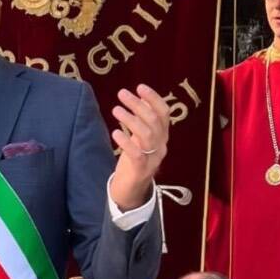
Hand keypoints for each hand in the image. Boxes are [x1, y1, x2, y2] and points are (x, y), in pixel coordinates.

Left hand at [110, 85, 170, 210]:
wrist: (131, 191)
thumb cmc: (134, 161)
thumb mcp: (140, 140)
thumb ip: (141, 123)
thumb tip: (136, 99)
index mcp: (162, 137)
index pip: (164, 113)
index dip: (153, 98)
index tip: (140, 87)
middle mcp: (160, 146)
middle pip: (154, 121)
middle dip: (138, 105)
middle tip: (122, 93)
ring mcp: (152, 159)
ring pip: (147, 135)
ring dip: (131, 119)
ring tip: (115, 109)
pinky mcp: (140, 170)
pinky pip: (136, 154)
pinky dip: (126, 141)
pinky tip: (115, 132)